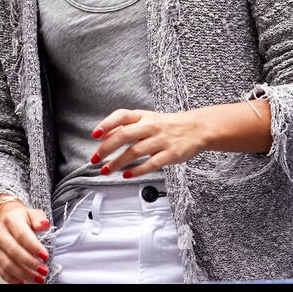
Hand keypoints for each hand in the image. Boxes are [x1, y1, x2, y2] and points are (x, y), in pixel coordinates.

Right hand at [0, 194, 50, 283]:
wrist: (4, 218)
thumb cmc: (23, 218)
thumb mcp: (33, 213)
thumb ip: (40, 219)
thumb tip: (44, 225)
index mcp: (10, 220)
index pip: (22, 235)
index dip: (33, 247)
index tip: (45, 256)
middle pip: (14, 251)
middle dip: (30, 263)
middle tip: (44, 271)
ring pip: (7, 263)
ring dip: (23, 274)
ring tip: (38, 279)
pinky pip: (1, 271)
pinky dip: (13, 279)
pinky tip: (24, 282)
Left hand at [91, 108, 206, 178]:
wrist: (197, 128)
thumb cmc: (169, 125)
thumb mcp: (148, 119)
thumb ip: (128, 126)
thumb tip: (103, 136)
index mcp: (144, 116)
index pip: (122, 116)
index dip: (107, 124)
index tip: (95, 135)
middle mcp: (151, 126)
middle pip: (124, 135)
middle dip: (106, 148)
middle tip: (95, 159)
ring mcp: (161, 140)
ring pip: (135, 152)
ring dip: (117, 163)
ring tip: (106, 170)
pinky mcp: (170, 154)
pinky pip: (151, 163)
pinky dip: (137, 171)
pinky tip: (127, 175)